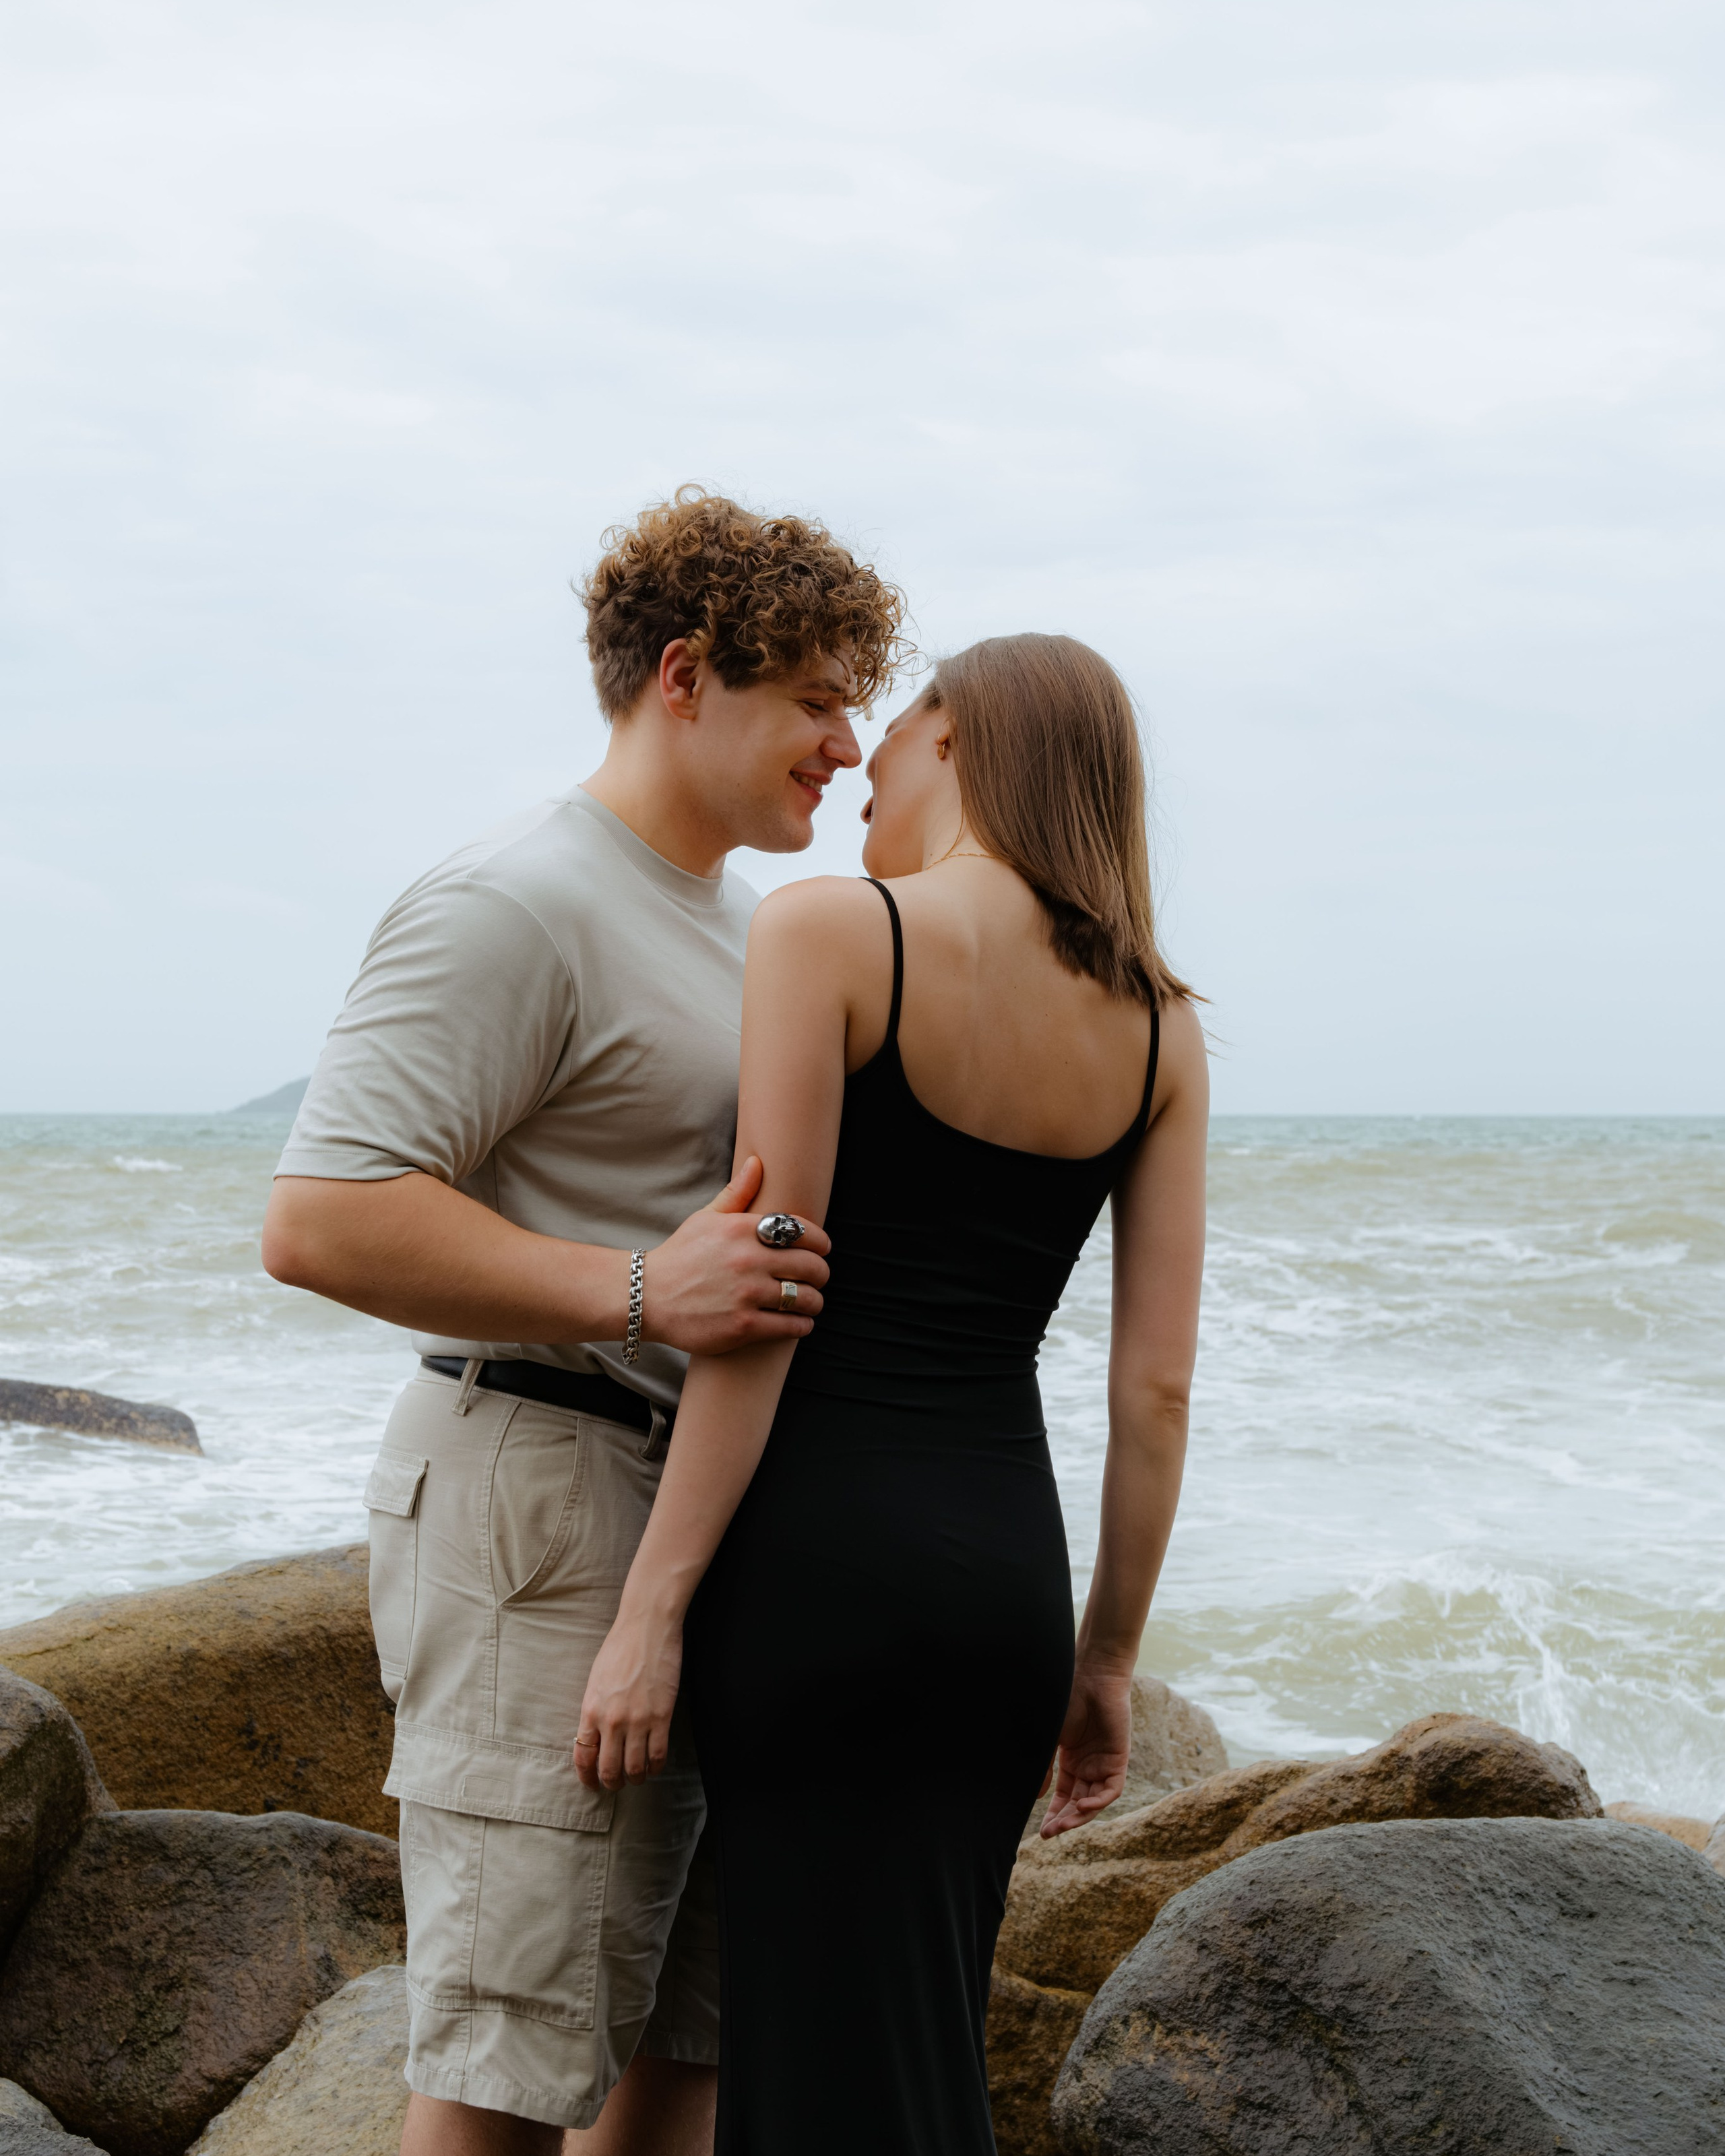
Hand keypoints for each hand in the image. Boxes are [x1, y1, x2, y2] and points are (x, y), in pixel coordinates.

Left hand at [574, 1611, 684, 1790]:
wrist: (647, 1627)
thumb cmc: (620, 1647)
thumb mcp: (596, 1681)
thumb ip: (595, 1711)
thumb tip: (596, 1737)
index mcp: (590, 1711)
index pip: (584, 1757)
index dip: (587, 1777)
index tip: (592, 1783)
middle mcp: (611, 1721)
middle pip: (609, 1769)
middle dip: (612, 1783)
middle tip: (617, 1785)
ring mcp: (638, 1721)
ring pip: (635, 1768)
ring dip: (636, 1778)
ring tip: (638, 1777)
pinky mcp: (662, 1716)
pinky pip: (658, 1755)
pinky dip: (656, 1767)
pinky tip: (655, 1766)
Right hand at [643, 1157, 830, 1355]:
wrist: (647, 1298)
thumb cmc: (680, 1256)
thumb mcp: (705, 1218)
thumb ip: (737, 1193)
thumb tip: (758, 1162)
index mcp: (742, 1229)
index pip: (802, 1231)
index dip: (820, 1242)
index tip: (822, 1249)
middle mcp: (748, 1260)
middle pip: (811, 1266)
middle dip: (821, 1273)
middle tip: (818, 1278)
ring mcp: (746, 1294)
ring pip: (805, 1297)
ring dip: (815, 1301)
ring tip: (810, 1301)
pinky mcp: (744, 1326)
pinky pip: (791, 1325)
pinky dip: (802, 1324)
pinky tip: (800, 1321)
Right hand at [1040, 1666, 1131, 1836]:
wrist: (1091, 1677)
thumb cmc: (1067, 1700)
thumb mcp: (1050, 1739)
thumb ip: (1044, 1768)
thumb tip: (1037, 1797)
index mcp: (1071, 1761)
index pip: (1064, 1797)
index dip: (1054, 1815)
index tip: (1042, 1832)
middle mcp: (1089, 1766)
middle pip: (1078, 1803)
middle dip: (1064, 1820)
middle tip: (1049, 1834)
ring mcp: (1104, 1764)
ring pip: (1094, 1801)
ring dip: (1080, 1816)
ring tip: (1062, 1826)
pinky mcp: (1118, 1759)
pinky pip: (1111, 1789)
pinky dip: (1098, 1801)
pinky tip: (1082, 1806)